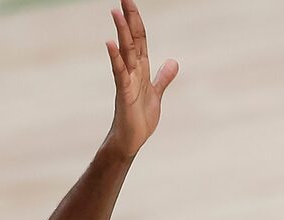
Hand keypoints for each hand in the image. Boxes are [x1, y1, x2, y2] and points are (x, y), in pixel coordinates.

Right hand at [104, 0, 177, 158]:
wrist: (131, 140)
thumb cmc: (140, 118)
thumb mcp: (156, 94)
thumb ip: (163, 77)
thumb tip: (173, 61)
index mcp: (141, 69)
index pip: (140, 40)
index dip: (137, 21)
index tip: (131, 2)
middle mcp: (132, 71)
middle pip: (132, 40)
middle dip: (129, 19)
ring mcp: (127, 81)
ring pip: (125, 52)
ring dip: (121, 33)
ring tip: (116, 12)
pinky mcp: (124, 94)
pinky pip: (119, 73)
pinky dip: (115, 58)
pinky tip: (110, 44)